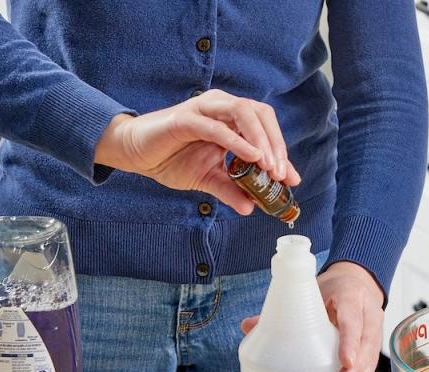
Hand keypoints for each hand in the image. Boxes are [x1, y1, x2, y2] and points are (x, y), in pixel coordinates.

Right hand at [95, 89, 301, 213]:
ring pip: (243, 113)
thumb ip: (231, 190)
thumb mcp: (207, 180)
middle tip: (282, 174)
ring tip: (270, 167)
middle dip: (276, 145)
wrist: (135, 154)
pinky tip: (251, 158)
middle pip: (260, 114)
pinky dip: (237, 141)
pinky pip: (217, 126)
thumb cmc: (171, 159)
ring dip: (261, 140)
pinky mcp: (186, 118)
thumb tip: (251, 208)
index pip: (265, 128)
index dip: (282, 151)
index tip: (292, 180)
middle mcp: (221, 107)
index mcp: (230, 118)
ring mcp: (204, 109)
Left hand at [240, 261, 384, 371]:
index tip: (344, 361)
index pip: (353, 319)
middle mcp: (368, 314)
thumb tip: (247, 326)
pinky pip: (369, 367)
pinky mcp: (372, 347)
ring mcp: (374, 331)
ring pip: (369, 359)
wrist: (357, 282)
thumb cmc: (332, 289)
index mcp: (352, 297)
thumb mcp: (312, 291)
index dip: (350, 340)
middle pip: (365, 345)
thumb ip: (286, 308)